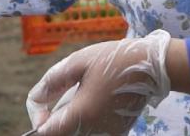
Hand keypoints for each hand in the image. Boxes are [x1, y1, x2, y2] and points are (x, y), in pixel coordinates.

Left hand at [25, 31, 171, 135]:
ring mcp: (109, 134)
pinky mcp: (117, 133)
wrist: (152, 67)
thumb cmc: (113, 60)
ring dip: (70, 121)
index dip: (39, 121)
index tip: (43, 106)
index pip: (49, 133)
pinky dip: (85, 122)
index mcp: (83, 114)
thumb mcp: (77, 62)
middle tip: (61, 95)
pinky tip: (92, 100)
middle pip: (63, 134)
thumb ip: (52, 82)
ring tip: (80, 94)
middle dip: (54, 120)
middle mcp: (96, 130)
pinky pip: (92, 132)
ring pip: (77, 134)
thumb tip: (37, 100)